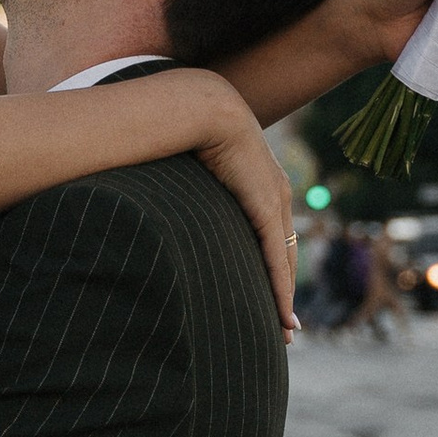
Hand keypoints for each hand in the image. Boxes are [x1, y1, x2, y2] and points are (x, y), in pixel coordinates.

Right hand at [196, 94, 299, 335]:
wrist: (200, 105)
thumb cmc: (185, 127)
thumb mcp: (190, 164)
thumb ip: (183, 184)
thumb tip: (151, 189)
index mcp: (259, 183)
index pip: (271, 233)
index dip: (272, 265)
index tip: (270, 292)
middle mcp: (275, 193)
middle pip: (285, 254)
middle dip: (283, 289)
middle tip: (285, 325)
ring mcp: (274, 201)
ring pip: (284, 262)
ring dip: (284, 299)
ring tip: (285, 331)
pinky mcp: (266, 207)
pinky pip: (276, 258)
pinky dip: (281, 289)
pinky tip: (284, 315)